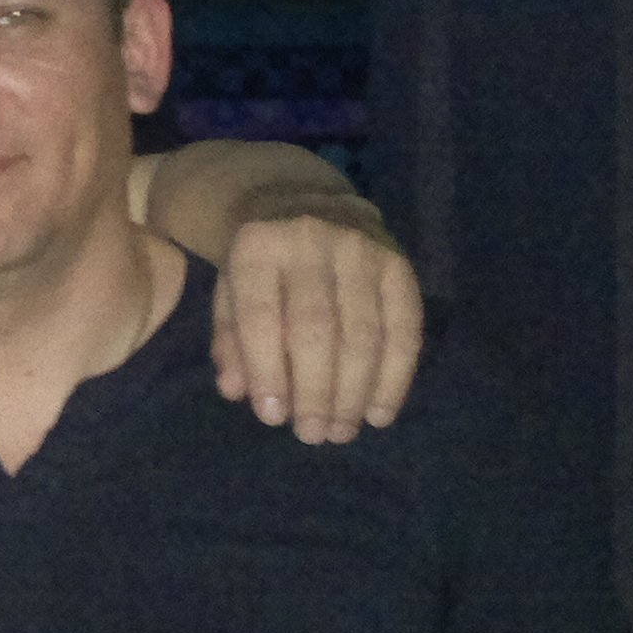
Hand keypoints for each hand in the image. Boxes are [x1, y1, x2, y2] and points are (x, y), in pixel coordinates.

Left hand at [209, 204, 422, 441]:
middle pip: (317, 329)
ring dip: (355, 392)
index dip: (268, 372)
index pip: (262, 317)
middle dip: (316, 391)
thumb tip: (238, 393)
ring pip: (364, 333)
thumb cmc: (258, 262)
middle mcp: (312, 241)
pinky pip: (404, 327)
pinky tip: (380, 412)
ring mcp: (362, 249)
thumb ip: (230, 341)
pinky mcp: (399, 262)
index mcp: (257, 247)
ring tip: (342, 431)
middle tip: (313, 435)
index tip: (273, 418)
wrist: (302, 198)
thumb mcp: (228, 291)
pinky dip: (395, 376)